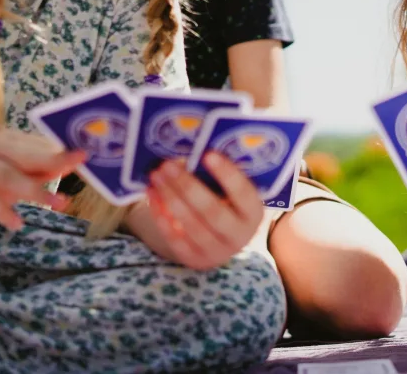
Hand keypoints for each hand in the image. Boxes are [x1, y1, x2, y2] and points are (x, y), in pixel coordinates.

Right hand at [0, 130, 83, 229]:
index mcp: (5, 140)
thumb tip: (69, 168)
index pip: (37, 145)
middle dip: (53, 164)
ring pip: (5, 175)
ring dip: (34, 191)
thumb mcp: (11, 176)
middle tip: (76, 170)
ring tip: (59, 204)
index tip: (84, 155)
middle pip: (24, 155)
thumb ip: (36, 172)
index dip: (60, 151)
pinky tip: (16, 222)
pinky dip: (1, 210)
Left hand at [144, 154, 264, 270]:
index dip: (227, 174)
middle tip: (167, 165)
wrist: (217, 239)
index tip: (207, 153)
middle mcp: (240, 236)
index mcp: (253, 213)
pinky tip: (152, 195)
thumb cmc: (223, 202)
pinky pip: (175, 238)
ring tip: (156, 176)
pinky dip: (161, 215)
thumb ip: (218, 175)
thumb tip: (193, 146)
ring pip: (191, 225)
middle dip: (187, 186)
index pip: (243, 193)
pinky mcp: (195, 260)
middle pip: (212, 211)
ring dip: (170, 198)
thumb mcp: (229, 191)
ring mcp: (217, 252)